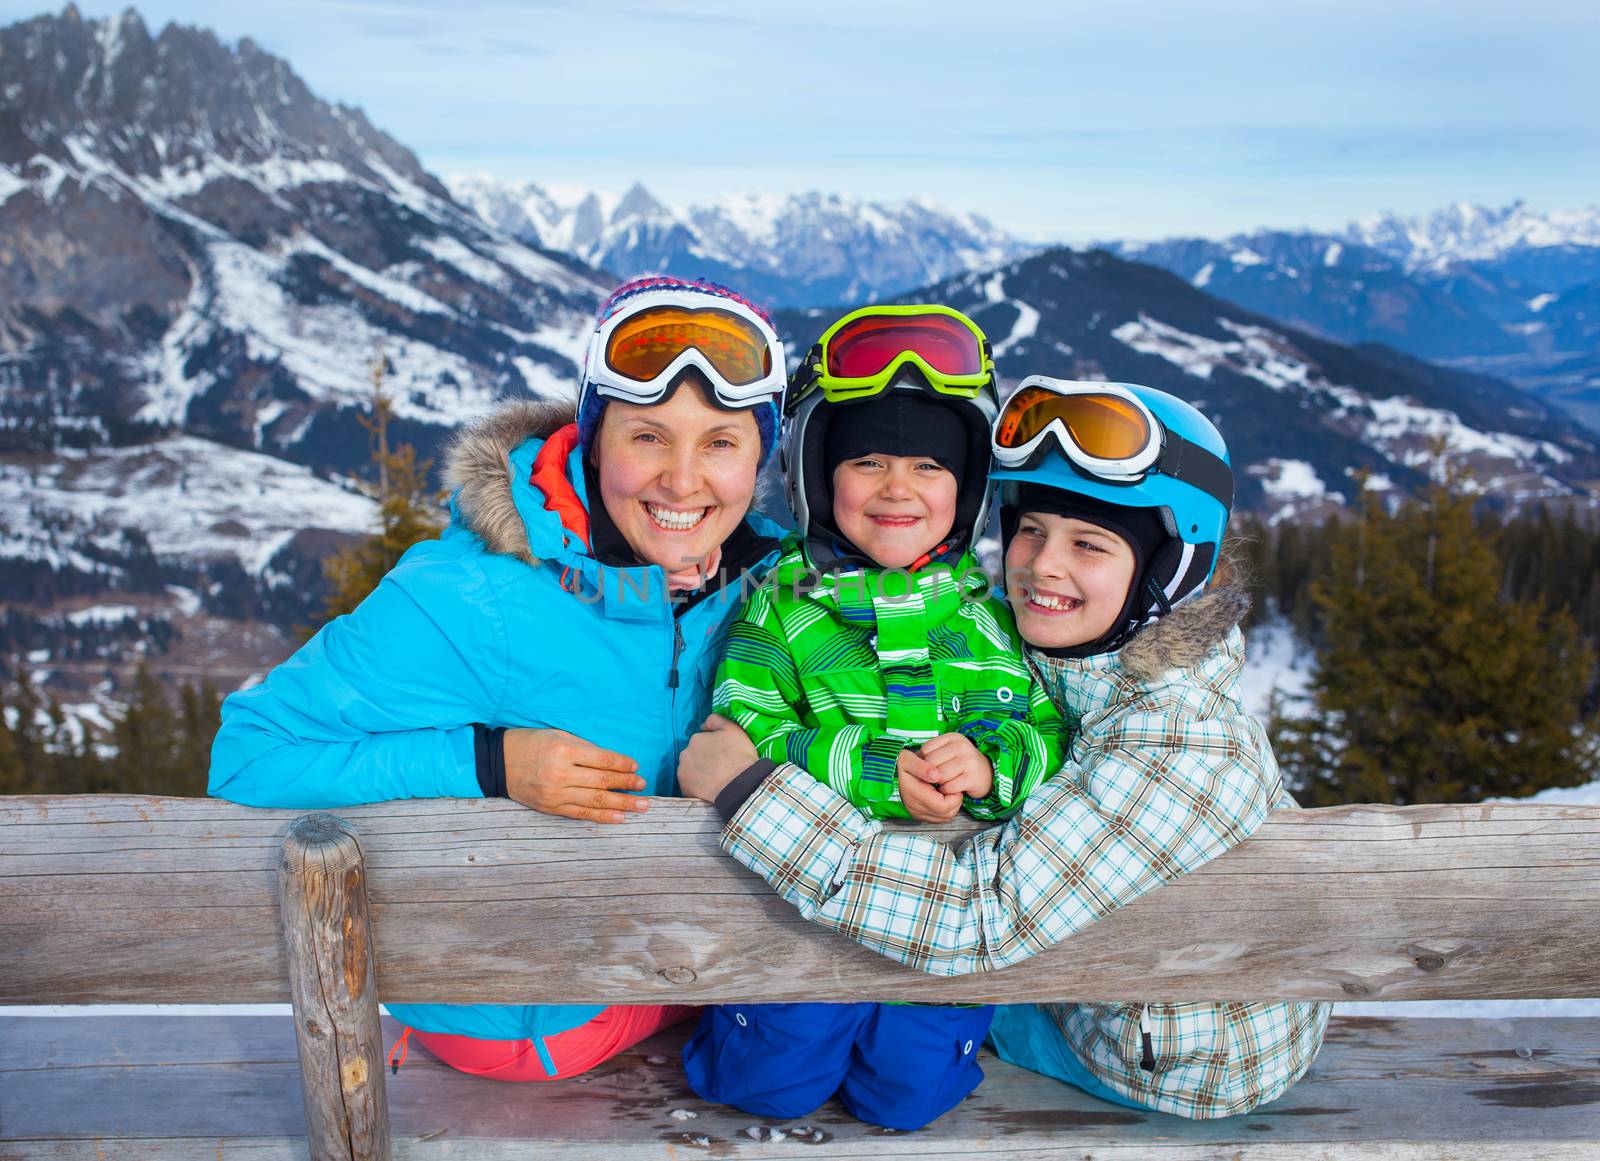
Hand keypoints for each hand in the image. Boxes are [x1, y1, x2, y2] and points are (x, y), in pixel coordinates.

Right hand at [503, 728, 644, 823]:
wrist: (499, 762)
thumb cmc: (532, 743)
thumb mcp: (558, 735)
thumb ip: (585, 749)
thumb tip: (614, 763)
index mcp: (564, 749)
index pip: (603, 760)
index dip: (623, 764)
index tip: (635, 767)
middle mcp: (561, 773)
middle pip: (602, 781)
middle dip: (627, 785)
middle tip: (644, 788)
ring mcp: (556, 793)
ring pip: (596, 801)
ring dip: (622, 804)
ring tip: (642, 806)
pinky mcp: (551, 807)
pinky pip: (581, 814)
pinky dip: (602, 817)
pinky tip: (619, 818)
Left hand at [679, 714, 758, 802]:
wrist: (741, 787)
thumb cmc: (739, 756)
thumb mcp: (733, 730)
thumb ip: (716, 720)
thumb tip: (703, 724)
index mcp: (696, 739)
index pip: (702, 741)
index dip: (713, 748)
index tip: (723, 755)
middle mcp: (685, 754)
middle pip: (694, 755)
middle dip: (703, 759)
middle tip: (720, 768)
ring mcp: (683, 773)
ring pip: (690, 771)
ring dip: (699, 773)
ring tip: (715, 780)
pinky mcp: (684, 790)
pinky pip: (690, 786)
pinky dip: (697, 787)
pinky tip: (710, 789)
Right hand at [896, 746, 961, 822]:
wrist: (889, 775)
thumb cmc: (900, 766)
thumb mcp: (907, 759)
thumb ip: (922, 766)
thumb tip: (938, 775)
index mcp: (914, 796)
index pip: (943, 806)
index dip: (953, 795)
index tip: (951, 782)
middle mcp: (916, 809)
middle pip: (947, 814)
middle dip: (955, 800)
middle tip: (951, 785)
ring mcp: (918, 814)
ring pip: (946, 817)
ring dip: (952, 804)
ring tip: (947, 789)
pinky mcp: (921, 816)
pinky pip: (940, 818)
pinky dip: (946, 808)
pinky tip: (943, 795)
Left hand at [918, 733, 994, 800]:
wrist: (986, 774)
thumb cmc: (960, 763)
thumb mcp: (947, 751)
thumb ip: (931, 753)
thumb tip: (913, 761)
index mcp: (953, 737)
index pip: (926, 750)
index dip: (923, 762)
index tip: (930, 767)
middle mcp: (962, 746)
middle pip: (931, 763)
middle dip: (930, 774)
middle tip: (936, 778)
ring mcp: (969, 762)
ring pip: (939, 776)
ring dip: (938, 783)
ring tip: (943, 782)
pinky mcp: (972, 778)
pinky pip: (949, 787)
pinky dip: (946, 791)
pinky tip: (951, 789)